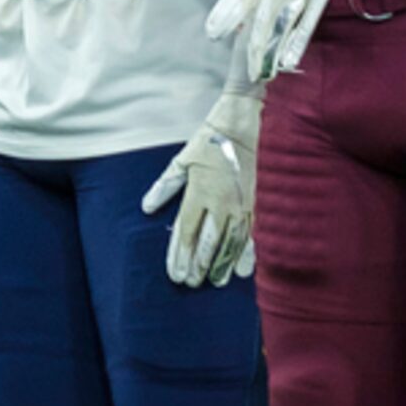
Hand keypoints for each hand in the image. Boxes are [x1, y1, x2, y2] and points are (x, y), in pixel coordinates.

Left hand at [141, 90, 262, 286]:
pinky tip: (245, 269)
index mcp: (198, 193)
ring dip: (222, 264)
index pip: (186, 232)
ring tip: (215, 282)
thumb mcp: (182, 160)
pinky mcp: (258, 202)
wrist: (245, 123)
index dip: (179, 255)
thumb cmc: (210, 139)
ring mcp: (242, 204)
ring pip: (231, 242)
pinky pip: (252, 233)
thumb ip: (165, 186)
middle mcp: (220, 203)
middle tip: (191, 283)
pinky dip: (247, 252)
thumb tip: (147, 208)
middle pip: (207, 243)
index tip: (174, 274)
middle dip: (198, 264)